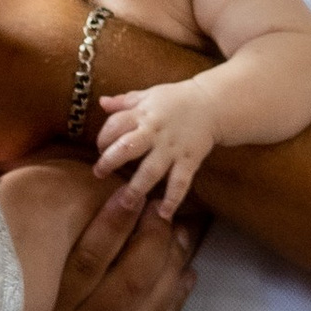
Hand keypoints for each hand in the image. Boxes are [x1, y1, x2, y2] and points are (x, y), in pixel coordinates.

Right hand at [13, 175, 200, 310]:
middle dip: (154, 241)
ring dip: (173, 266)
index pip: (88, 259)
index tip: (133, 192)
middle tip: (163, 212)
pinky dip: (175, 300)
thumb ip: (43, 240)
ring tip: (182, 235)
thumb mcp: (15, 276)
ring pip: (149, 307)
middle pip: (129, 283)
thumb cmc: (11, 309)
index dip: (115, 222)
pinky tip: (186, 274)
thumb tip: (83, 190)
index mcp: (43, 308)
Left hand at [95, 81, 215, 217]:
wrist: (212, 104)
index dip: (103, 137)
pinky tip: (164, 214)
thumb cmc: (176, 100)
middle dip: (110, 162)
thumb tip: (101, 102)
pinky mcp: (189, 160)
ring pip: (151, 170)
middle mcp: (155, 132)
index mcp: (143, 114)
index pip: (115, 124)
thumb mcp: (149, 96)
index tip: (100, 148)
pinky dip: (173, 199)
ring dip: (137, 188)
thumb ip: (124, 101)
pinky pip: (180, 182)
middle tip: (98, 174)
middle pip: (128, 147)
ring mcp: (172, 148)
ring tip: (126, 203)